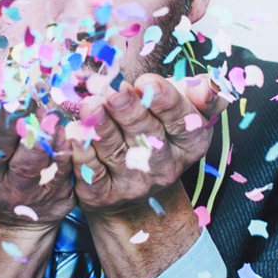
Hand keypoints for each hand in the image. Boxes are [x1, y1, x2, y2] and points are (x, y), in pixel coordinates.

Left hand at [68, 73, 229, 277]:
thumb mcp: (186, 113)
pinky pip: (91, 173)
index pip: (182, 122)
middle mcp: (165, 167)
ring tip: (91, 104)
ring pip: (116, 152)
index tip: (147, 82)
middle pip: (147, 136)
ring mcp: (133, 184)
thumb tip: (203, 86)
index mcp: (190, 144)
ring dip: (102, 127)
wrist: (134, 194)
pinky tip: (74, 133)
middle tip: (114, 90)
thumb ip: (202, 96)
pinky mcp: (102, 195)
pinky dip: (81, 153)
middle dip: (129, 110)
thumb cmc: (158, 134)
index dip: (165, 101)